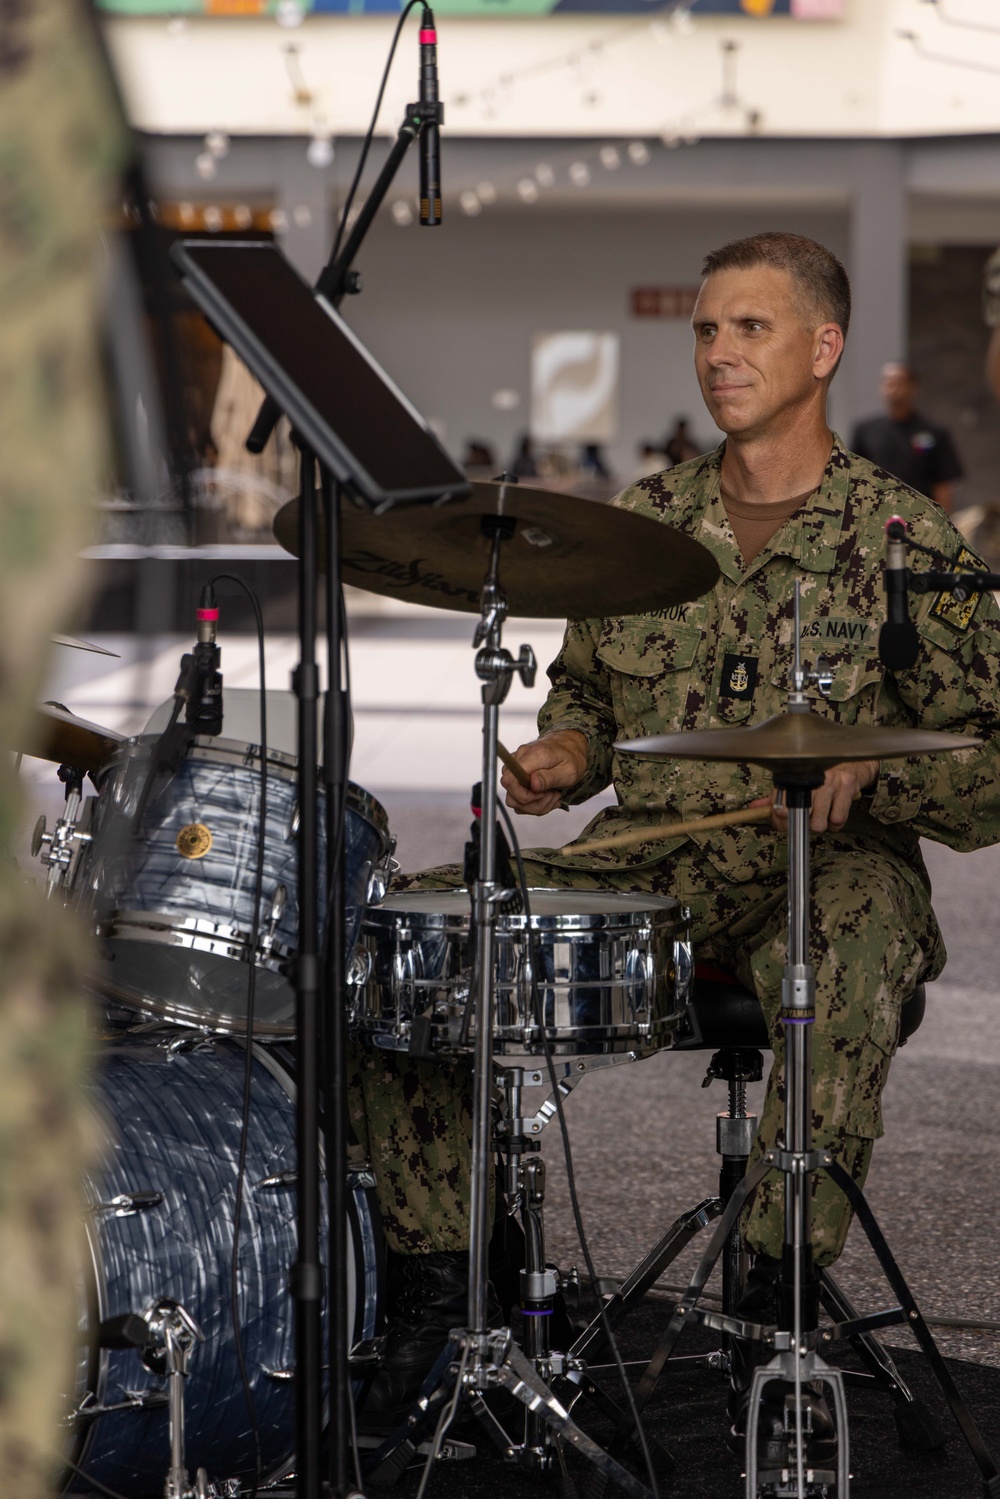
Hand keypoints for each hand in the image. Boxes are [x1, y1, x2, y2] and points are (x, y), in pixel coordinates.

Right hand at [500, 730, 588, 815]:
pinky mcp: (516, 774)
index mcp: (532, 756)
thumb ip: (550, 777)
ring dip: (534, 804)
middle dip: (533, 803)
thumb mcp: (569, 770)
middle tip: (553, 796)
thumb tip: (533, 784)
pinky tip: (546, 795)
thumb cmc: (571, 757)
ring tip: (552, 796)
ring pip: (513, 798)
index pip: (510, 780)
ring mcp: (515, 767)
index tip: (542, 795)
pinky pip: (517, 796)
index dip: (523, 795)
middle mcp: (519, 759)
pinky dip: (532, 802)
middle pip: (511, 793)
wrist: (569, 746)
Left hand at [749, 759, 878, 833]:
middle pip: (799, 816)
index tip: (783, 823)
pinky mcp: (846, 787)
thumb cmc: (821, 775)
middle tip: (806, 818)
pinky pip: (837, 820)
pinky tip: (834, 814)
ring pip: (818, 823)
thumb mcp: (797, 782)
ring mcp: (829, 782)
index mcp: (795, 774)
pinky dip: (835, 824)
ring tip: (822, 814)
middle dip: (801, 823)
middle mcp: (811, 777)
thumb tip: (754, 808)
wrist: (852, 762)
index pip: (780, 801)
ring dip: (820, 824)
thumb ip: (775, 797)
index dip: (779, 818)